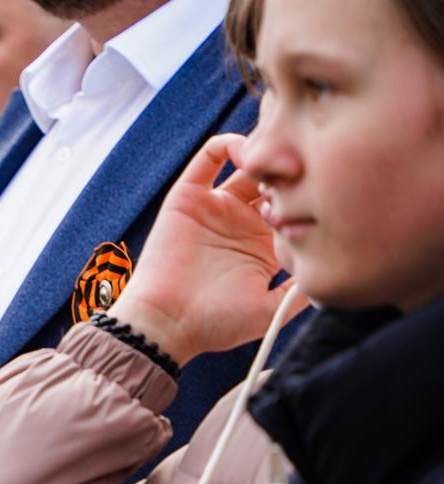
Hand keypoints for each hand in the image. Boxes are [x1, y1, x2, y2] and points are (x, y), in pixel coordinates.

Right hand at [106, 133, 309, 366]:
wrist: (165, 325)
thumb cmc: (214, 324)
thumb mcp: (269, 310)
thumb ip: (299, 291)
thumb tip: (331, 268)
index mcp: (264, 244)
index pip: (297, 203)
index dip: (310, 193)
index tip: (316, 198)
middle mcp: (241, 221)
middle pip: (276, 178)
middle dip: (291, 171)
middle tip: (298, 174)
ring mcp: (215, 207)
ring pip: (247, 163)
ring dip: (265, 155)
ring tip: (274, 162)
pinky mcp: (187, 197)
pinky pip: (208, 158)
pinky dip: (228, 145)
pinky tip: (244, 152)